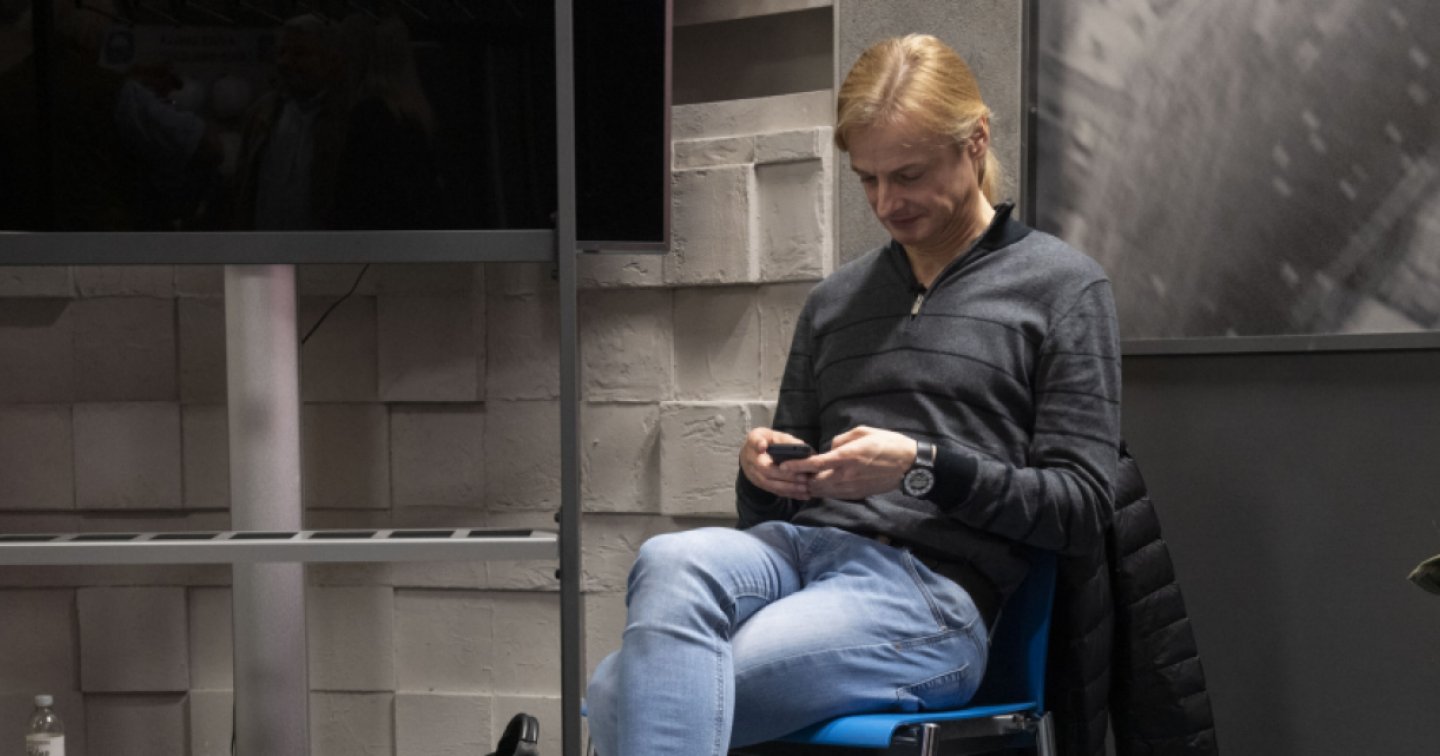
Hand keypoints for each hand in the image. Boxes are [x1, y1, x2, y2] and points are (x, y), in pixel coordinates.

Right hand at [739, 427, 813, 499]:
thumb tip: (801, 447)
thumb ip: (784, 439)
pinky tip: (801, 494)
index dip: (758, 444)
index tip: (763, 446)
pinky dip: (787, 493)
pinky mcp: (759, 484)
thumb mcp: (773, 435)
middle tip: (803, 477)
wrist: (750, 453)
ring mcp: (752, 473)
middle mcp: (750, 459)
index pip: (754, 442)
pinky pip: (773, 490)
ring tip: (804, 488)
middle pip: (765, 469)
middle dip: (785, 474)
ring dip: (787, 487)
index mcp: (753, 442)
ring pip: (769, 483)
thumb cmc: (767, 441)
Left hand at [786, 426, 916, 499]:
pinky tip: (824, 485)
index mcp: (847, 456)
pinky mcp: (858, 494)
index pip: (815, 464)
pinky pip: (836, 495)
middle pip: (815, 482)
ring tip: (807, 480)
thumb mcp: (864, 432)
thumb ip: (842, 439)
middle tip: (796, 473)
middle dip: (803, 479)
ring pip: (824, 492)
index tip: (784, 466)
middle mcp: (847, 475)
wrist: (909, 465)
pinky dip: (826, 491)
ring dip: (813, 487)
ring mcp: (852, 487)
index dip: (797, 466)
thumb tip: (830, 447)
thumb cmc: (888, 444)